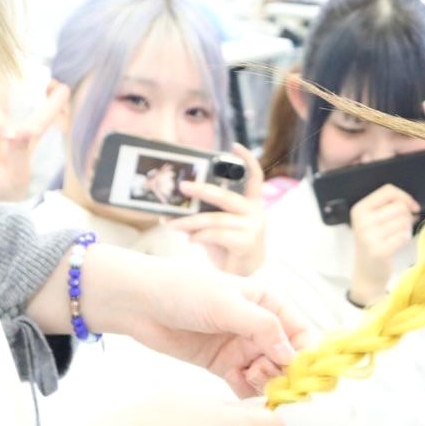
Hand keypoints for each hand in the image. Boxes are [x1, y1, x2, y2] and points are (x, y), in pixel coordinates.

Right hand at [0, 84, 68, 204]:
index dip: (52, 103)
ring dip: (0, 118)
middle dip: (20, 84)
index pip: (41, 117)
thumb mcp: (16, 171)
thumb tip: (24, 130)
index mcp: (24, 140)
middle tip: (33, 78)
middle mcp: (5, 130)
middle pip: (13, 100)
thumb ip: (20, 149)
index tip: (64, 88)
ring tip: (5, 137)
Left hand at [27, 244, 317, 396]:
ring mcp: (242, 347)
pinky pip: (246, 385)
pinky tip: (233, 379)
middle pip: (288, 359)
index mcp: (270, 303)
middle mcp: (261, 326)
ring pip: (269, 375)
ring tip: (245, 374)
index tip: (305, 377)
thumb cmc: (184, 290)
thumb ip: (263, 328)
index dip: (307, 356)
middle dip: (284, 373)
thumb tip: (292, 356)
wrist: (140, 302)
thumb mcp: (228, 304)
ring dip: (264, 382)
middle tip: (268, 377)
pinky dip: (246, 390)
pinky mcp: (224, 365)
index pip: (301, 333)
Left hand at [168, 144, 265, 275]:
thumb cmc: (228, 248)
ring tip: (172, 224)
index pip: (255, 177)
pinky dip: (200, 236)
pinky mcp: (247, 243)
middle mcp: (255, 213)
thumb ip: (202, 216)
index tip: (235, 146)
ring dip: (190, 221)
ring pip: (215, 219)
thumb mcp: (216, 227)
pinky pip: (217, 235)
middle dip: (201, 190)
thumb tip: (169, 210)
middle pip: (225, 197)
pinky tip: (190, 239)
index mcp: (250, 204)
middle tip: (182, 187)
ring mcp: (253, 228)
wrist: (243, 278)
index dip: (247, 161)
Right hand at [349, 184, 419, 306]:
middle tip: (403, 226)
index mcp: (359, 209)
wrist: (367, 273)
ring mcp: (369, 236)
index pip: (387, 191)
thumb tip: (413, 205)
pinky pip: (404, 236)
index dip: (404, 197)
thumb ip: (390, 207)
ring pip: (404, 221)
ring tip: (398, 236)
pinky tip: (397, 244)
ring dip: (407, 228)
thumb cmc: (374, 243)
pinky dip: (405, 239)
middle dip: (408, 216)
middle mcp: (362, 221)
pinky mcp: (379, 250)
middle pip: (399, 207)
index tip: (413, 207)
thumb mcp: (374, 221)